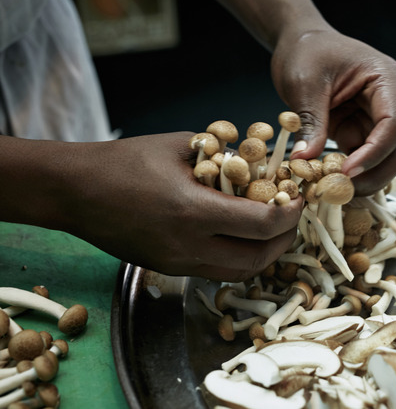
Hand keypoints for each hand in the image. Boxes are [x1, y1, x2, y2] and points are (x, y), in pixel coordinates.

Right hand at [59, 133, 302, 280]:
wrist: (75, 191)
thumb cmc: (125, 161)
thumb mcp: (181, 146)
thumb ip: (225, 156)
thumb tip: (261, 161)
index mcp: (194, 212)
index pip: (263, 225)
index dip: (290, 214)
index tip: (298, 199)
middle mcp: (188, 246)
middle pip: (259, 257)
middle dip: (285, 239)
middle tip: (292, 217)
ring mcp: (177, 263)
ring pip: (240, 272)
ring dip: (265, 253)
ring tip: (273, 229)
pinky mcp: (168, 269)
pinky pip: (217, 272)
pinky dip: (239, 258)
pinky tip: (242, 237)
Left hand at [271, 29, 395, 195]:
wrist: (300, 42)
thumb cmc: (307, 50)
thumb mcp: (304, 83)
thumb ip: (311, 121)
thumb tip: (306, 159)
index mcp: (386, 79)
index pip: (395, 123)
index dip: (375, 152)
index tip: (348, 171)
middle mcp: (391, 100)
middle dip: (377, 173)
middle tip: (345, 191)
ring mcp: (378, 117)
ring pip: (387, 158)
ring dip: (365, 177)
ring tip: (334, 190)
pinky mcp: (362, 130)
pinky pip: (364, 157)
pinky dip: (350, 173)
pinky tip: (330, 182)